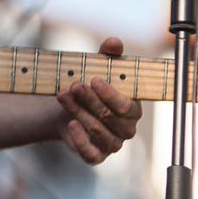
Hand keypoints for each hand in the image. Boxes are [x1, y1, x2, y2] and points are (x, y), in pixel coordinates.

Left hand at [56, 37, 141, 164]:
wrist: (67, 106)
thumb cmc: (89, 84)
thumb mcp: (98, 65)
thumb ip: (109, 54)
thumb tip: (114, 42)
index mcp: (133, 109)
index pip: (126, 106)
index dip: (110, 94)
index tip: (94, 79)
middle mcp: (126, 129)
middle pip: (109, 118)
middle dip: (90, 101)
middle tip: (74, 86)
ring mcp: (112, 144)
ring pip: (97, 131)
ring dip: (79, 113)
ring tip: (64, 96)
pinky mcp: (96, 155)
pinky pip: (91, 154)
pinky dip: (80, 141)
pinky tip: (70, 124)